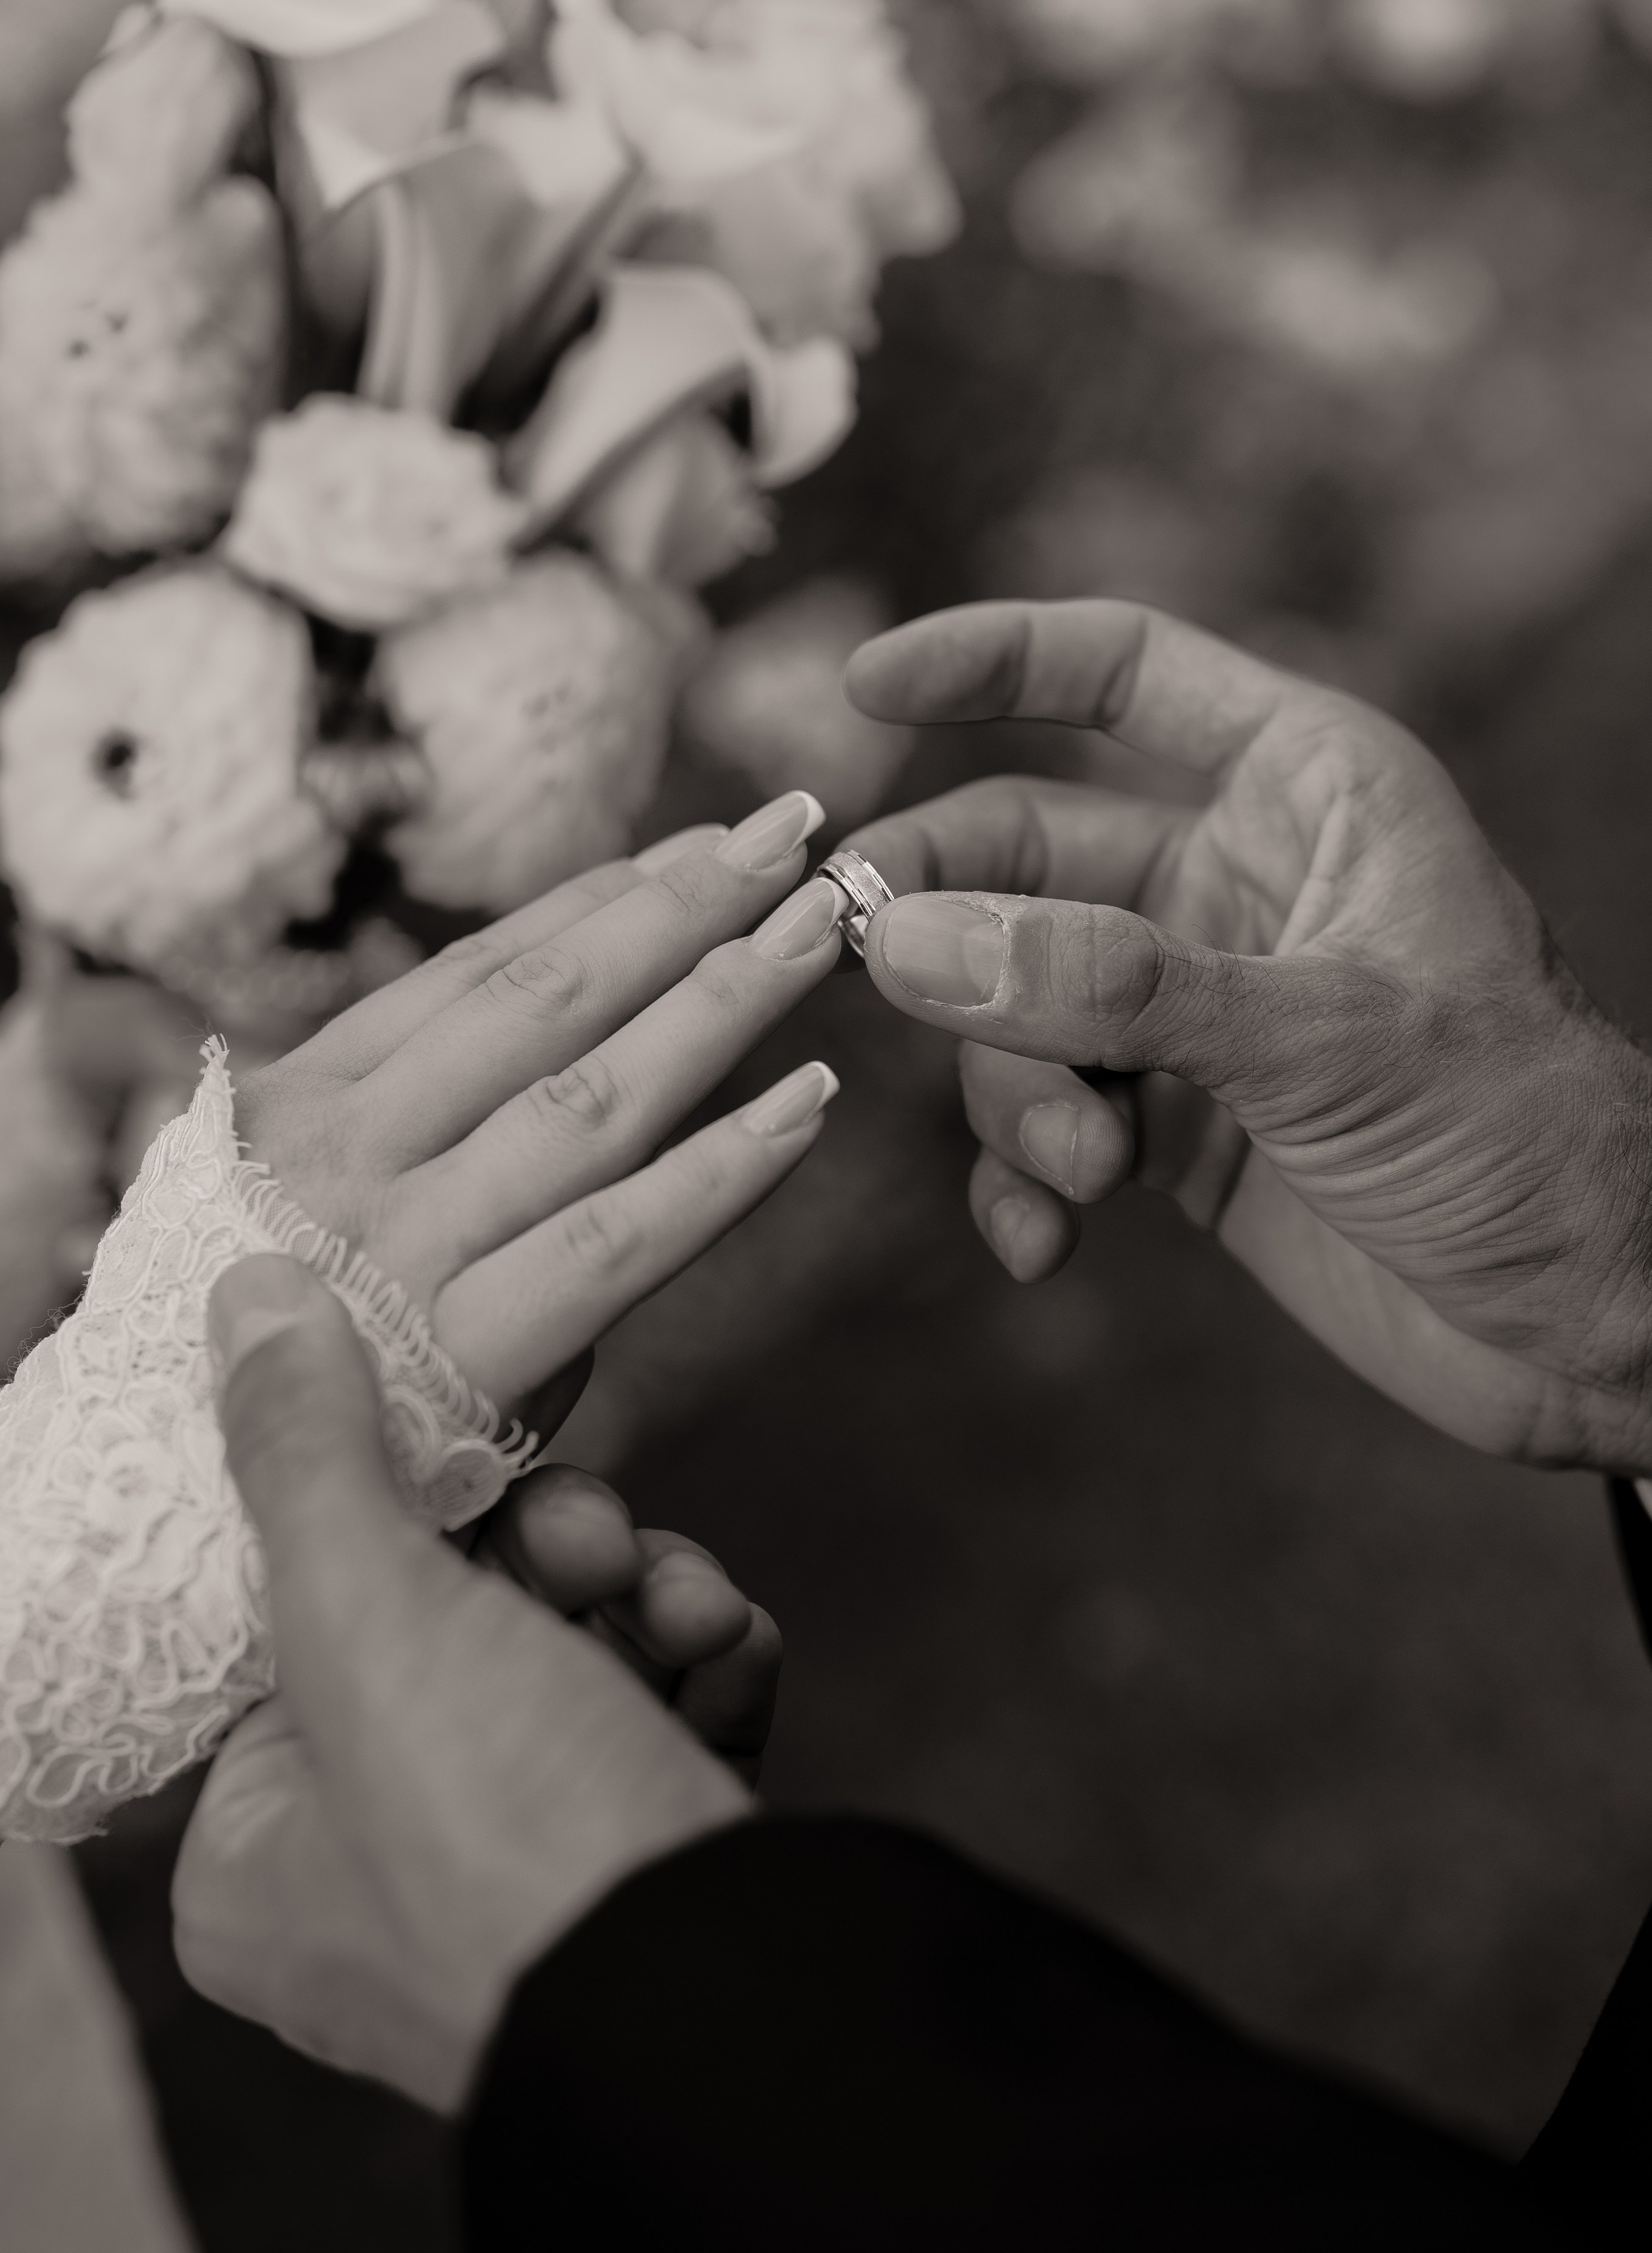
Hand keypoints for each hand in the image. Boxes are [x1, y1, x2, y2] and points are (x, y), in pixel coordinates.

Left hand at [174, 1258, 773, 2109]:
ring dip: (646, 1595)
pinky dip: (703, 1666)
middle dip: (556, 1549)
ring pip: (574, 1649)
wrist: (732, 2010)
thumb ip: (309, 1450)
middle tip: (598, 1536)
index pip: (300, 1612)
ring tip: (688, 1612)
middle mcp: (373, 1874)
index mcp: (257, 1850)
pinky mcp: (641, 1859)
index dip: (389, 1501)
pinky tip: (734, 1659)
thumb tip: (248, 1293)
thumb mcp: (373, 1619)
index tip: (466, 1428)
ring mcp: (520, 1873)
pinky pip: (659, 1711)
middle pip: (452, 1617)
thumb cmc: (510, 1842)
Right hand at [231, 793, 847, 1412]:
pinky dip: (722, 1170)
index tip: (707, 844)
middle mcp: (354, 1149)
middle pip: (549, 1003)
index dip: (607, 899)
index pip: (483, 971)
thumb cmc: (247, 1345)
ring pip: (592, 1098)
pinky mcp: (460, 1352)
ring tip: (820, 934)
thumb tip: (539, 1025)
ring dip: (720, 1005)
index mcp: (310, 1096)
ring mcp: (405, 1245)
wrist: (146, 1502)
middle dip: (681, 908)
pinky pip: (615, 1244)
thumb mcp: (284, 1194)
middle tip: (797, 834)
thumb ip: (398, 1116)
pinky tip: (808, 1106)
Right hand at [846, 600, 1651, 1473]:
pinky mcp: (1178, 1128)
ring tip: (1080, 1171)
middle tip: (859, 962)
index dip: (992, 659)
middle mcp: (1236, 882)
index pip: (1126, 671)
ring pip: (1016, 1002)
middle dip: (943, 914)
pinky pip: (1047, 1121)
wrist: (1600, 1326)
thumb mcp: (1323, 1039)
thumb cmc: (1528, 1137)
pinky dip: (1026, 1180)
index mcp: (1307, 790)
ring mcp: (1197, 1009)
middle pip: (1022, 850)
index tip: (865, 688)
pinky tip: (1047, 1247)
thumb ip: (1112, 986)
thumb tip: (908, 937)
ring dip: (1014, 1089)